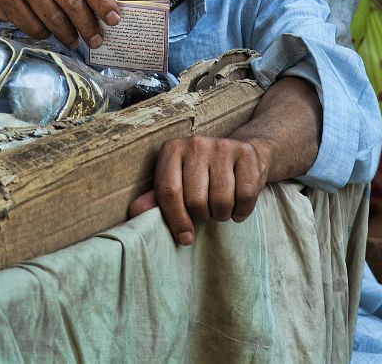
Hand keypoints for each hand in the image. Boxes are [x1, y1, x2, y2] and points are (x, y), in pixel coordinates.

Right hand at [0, 0, 119, 48]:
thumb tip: (109, 5)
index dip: (103, 2)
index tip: (115, 19)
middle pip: (72, 2)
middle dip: (88, 25)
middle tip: (97, 40)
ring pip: (54, 18)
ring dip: (69, 35)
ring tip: (75, 42)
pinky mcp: (7, 1)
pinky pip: (35, 27)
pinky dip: (46, 35)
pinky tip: (49, 33)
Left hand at [128, 135, 270, 244]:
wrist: (240, 153)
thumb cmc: (202, 174)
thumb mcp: (176, 181)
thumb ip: (157, 198)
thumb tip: (136, 212)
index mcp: (172, 149)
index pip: (168, 191)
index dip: (176, 219)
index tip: (185, 237)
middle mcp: (196, 144)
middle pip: (196, 200)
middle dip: (202, 215)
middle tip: (206, 211)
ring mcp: (223, 146)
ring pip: (222, 200)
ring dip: (222, 214)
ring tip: (220, 207)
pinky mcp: (246, 153)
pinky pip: (245, 196)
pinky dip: (242, 210)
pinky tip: (237, 205)